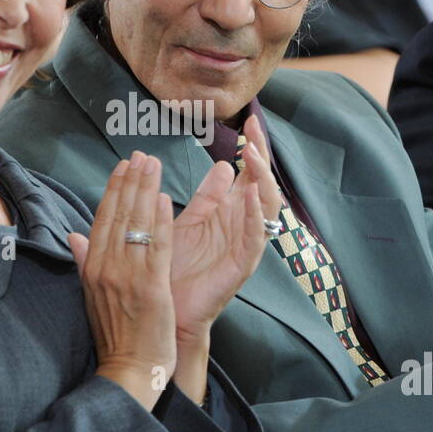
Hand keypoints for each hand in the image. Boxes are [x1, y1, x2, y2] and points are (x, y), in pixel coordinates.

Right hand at [68, 151, 176, 409]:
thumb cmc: (115, 336)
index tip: (123, 166)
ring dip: (146, 192)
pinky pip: (156, 248)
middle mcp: (105, 268)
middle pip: (118, 215)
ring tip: (153, 165)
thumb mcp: (92, 296)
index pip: (102, 219)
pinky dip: (160, 222)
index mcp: (91, 268)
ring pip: (136, 225)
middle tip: (141, 155)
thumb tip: (74, 235)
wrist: (128, 370)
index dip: (114, 190)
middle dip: (130, 181)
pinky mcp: (150, 289)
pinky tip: (166, 200)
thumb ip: (84, 261)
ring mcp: (126, 278)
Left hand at [170, 114, 277, 343]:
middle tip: (256, 128)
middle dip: (262, 155)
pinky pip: (256, 238)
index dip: (252, 148)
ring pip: (266, 207)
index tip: (250, 120)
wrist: (166, 311)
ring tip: (253, 155)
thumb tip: (224, 165)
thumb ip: (207, 197)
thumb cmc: (174, 269)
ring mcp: (245, 245)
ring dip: (262, 179)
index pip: (248, 174)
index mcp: (229, 214)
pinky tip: (251, 194)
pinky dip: (255, 214)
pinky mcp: (242, 266)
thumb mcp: (189, 222)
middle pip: (262, 184)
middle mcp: (242, 227)